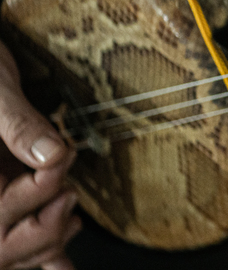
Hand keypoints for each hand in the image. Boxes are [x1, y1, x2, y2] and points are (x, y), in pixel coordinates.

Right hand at [0, 42, 79, 269]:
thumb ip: (18, 122)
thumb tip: (53, 154)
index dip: (37, 189)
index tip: (62, 158)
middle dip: (42, 228)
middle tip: (69, 196)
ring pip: (5, 250)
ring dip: (44, 243)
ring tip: (72, 219)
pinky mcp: (1, 194)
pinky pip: (12, 238)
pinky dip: (40, 256)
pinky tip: (62, 266)